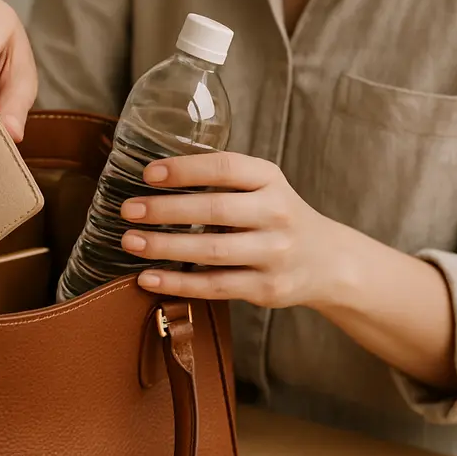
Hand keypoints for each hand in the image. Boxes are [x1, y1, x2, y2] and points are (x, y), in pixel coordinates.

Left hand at [119, 152, 344, 307]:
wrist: (327, 261)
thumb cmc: (276, 217)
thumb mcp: (263, 187)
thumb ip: (222, 181)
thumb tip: (154, 177)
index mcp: (270, 180)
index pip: (226, 167)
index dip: (185, 169)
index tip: (148, 174)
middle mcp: (277, 214)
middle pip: (215, 210)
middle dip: (166, 210)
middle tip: (128, 210)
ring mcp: (274, 254)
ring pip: (212, 252)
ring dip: (165, 247)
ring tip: (131, 242)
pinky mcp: (267, 288)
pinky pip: (215, 286)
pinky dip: (177, 283)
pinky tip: (147, 278)